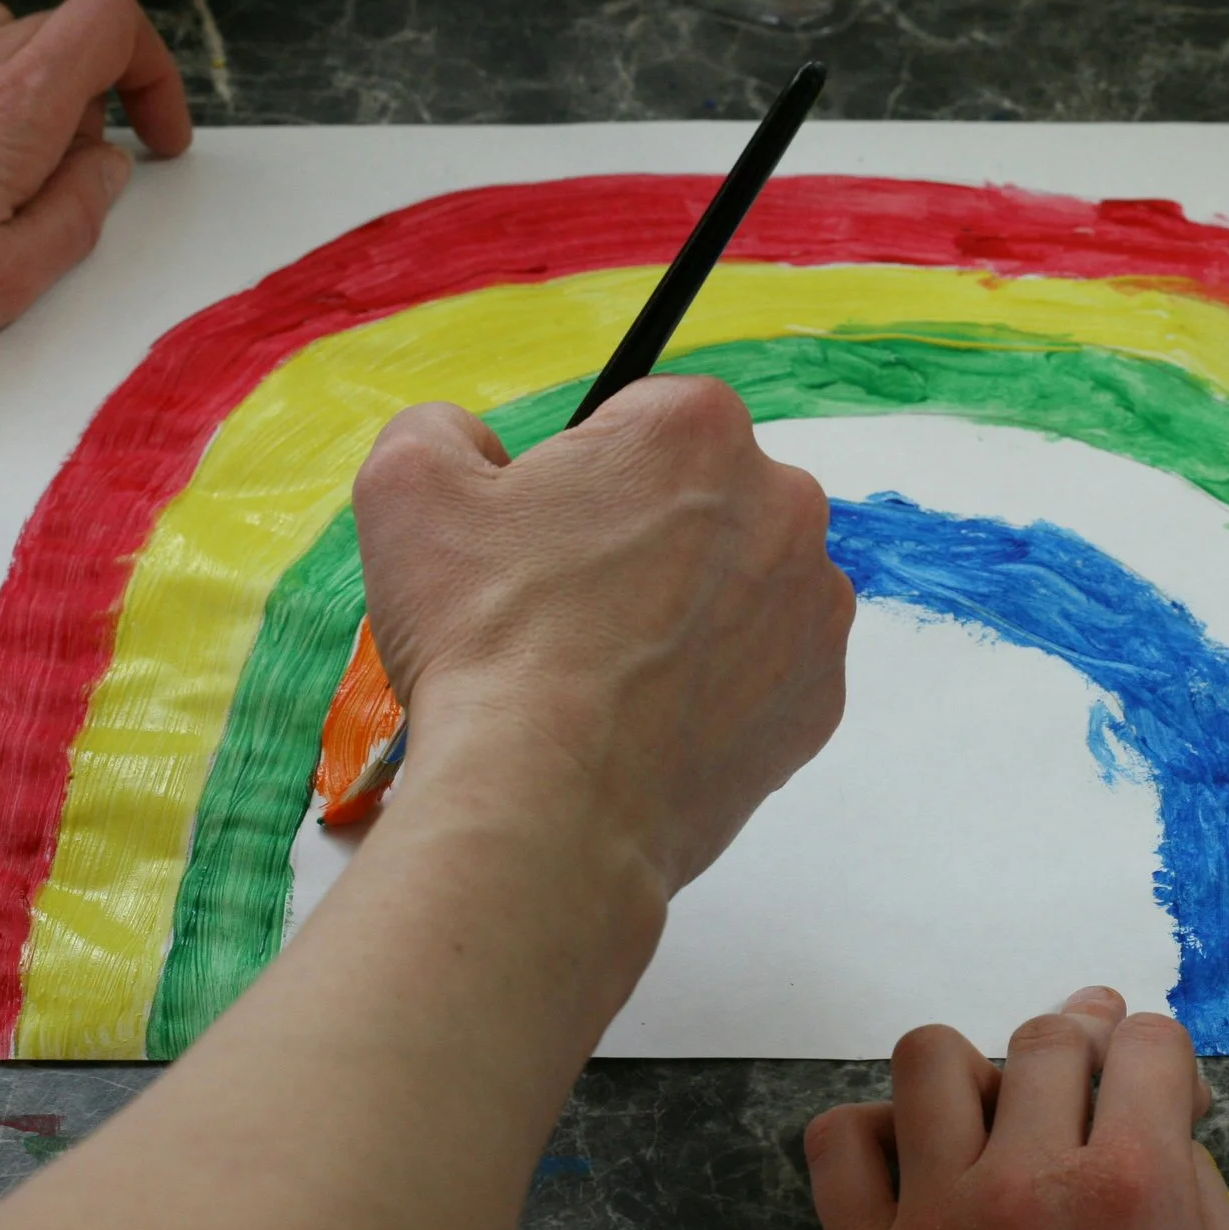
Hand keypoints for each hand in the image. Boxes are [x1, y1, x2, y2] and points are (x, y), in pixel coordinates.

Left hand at [0, 0, 192, 384]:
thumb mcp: (9, 284)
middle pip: (56, 28)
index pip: (109, 21)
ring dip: (25, 80)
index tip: (154, 141)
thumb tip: (105, 167)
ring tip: (14, 156)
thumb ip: (77, 214)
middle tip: (84, 173)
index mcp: (10, 111)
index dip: (153, 71)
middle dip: (98, 92)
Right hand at [350, 377, 855, 894]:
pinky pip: (764, 670)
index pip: (640, 422)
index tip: (543, 534)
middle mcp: (785, 504)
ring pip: (741, 585)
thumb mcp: (408, 488)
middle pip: (703, 500)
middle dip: (644, 537)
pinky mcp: (820, 699)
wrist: (550, 807)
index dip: (580, 477)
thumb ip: (441, 430)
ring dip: (686, 610)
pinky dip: (716, 687)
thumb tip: (472, 444)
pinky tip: (646, 718)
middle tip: (565, 606)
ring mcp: (813, 608)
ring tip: (604, 672)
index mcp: (697, 430)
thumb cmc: (489, 642)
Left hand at [808, 987, 1228, 1229]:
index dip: (1159, 1057)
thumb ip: (1211, 1201)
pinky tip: (918, 1165)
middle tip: (1091, 1089)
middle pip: (1046, 1039)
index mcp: (1133, 1190)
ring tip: (999, 1119)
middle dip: (1082, 1051)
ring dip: (974, 1074)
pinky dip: (872, 1133)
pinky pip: (838, 1142)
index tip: (1157, 1086)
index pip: (1145, 1044)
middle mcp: (1027, 1184)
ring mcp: (935, 1220)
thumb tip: (1167, 1123)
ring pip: (931, 1059)